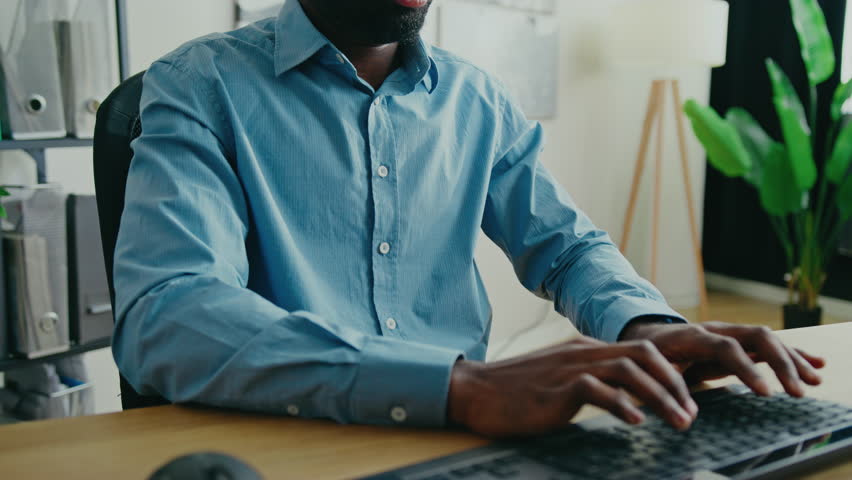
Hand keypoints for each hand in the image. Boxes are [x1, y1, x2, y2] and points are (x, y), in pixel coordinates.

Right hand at [447, 336, 697, 436]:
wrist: (475, 391)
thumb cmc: (516, 392)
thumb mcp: (559, 380)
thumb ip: (590, 382)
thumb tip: (624, 401)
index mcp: (585, 349)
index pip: (640, 351)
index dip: (670, 374)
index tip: (686, 400)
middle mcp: (582, 353)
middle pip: (644, 356)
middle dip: (675, 383)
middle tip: (691, 413)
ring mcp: (570, 368)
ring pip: (629, 371)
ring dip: (660, 397)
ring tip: (678, 422)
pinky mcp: (557, 389)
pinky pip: (598, 390)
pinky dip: (622, 405)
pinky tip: (636, 422)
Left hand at [619, 321, 824, 396]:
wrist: (647, 334)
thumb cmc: (648, 356)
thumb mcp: (650, 370)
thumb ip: (666, 388)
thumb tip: (684, 415)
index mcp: (693, 336)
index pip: (726, 348)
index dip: (747, 369)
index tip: (766, 393)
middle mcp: (716, 330)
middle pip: (756, 337)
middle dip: (780, 363)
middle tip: (797, 392)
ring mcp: (730, 333)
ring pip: (767, 340)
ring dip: (792, 359)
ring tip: (814, 381)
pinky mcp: (739, 341)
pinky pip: (768, 345)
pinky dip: (792, 354)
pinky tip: (815, 364)